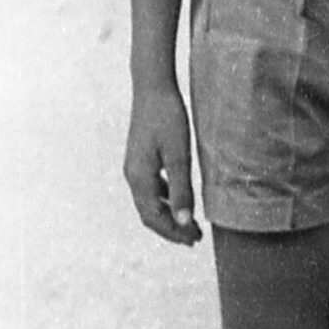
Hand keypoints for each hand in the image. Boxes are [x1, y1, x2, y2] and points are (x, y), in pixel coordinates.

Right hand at [124, 84, 201, 243]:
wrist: (152, 88)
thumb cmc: (168, 118)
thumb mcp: (179, 155)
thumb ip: (181, 189)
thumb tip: (184, 221)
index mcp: (139, 178)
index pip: (154, 218)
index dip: (174, 232)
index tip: (194, 240)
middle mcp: (133, 176)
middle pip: (149, 214)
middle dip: (171, 229)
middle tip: (195, 239)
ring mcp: (135, 168)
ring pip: (150, 203)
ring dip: (169, 215)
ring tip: (191, 224)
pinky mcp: (141, 159)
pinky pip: (151, 189)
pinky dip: (165, 200)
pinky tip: (180, 199)